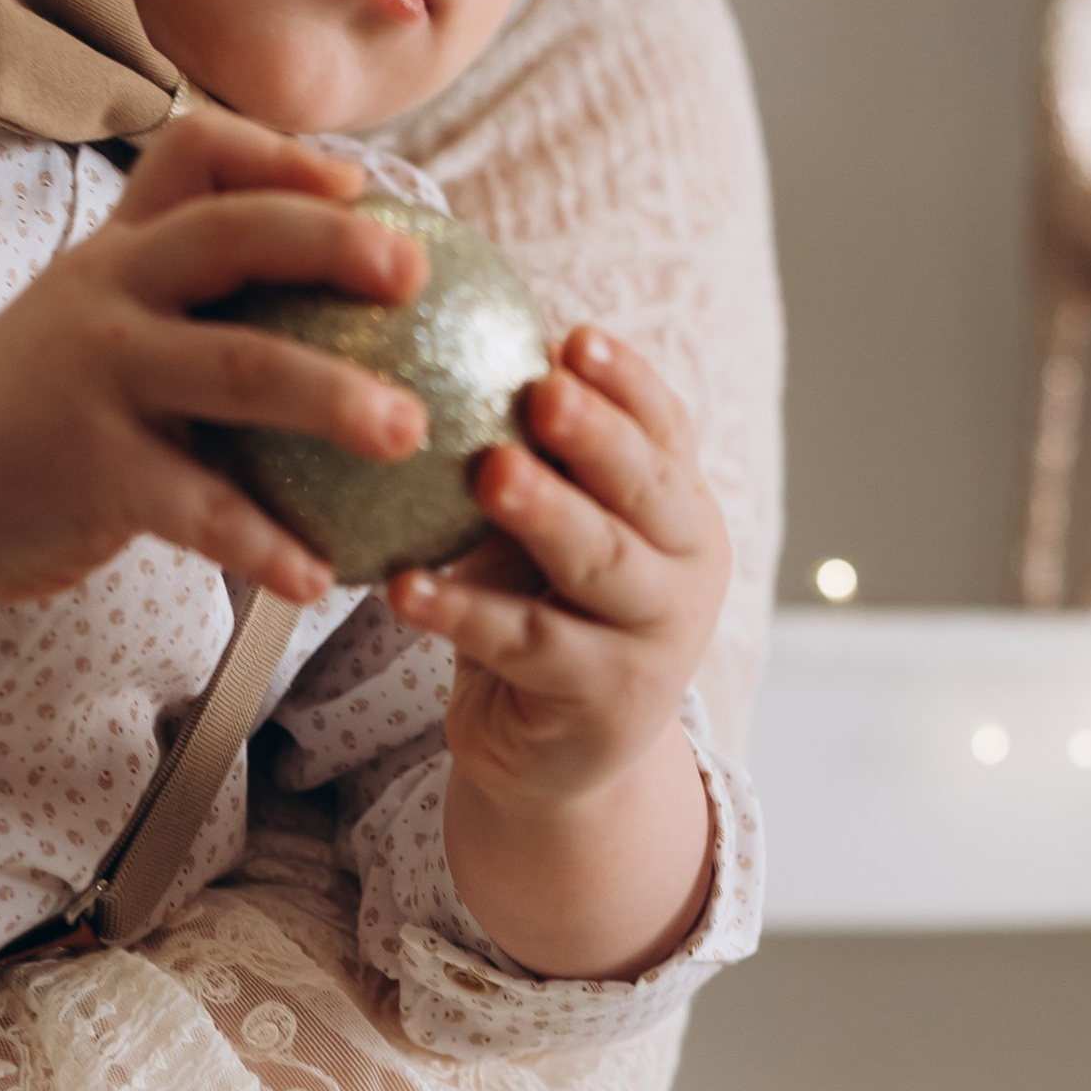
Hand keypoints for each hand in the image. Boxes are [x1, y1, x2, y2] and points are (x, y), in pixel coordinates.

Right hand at [0, 107, 430, 608]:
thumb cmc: (49, 391)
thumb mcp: (104, 305)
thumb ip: (196, 287)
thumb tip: (349, 279)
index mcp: (128, 244)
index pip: (199, 154)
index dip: (283, 156)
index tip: (362, 185)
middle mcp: (114, 289)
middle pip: (231, 236)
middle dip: (330, 243)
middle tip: (416, 273)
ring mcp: (100, 375)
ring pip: (235, 368)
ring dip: (331, 396)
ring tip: (409, 432)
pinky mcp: (92, 468)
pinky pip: (196, 505)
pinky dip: (262, 543)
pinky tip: (318, 577)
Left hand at [387, 327, 726, 978]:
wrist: (555, 754)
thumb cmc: (539, 608)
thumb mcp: (543, 529)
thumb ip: (527, 454)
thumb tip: (443, 336)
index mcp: (679, 505)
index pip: (664, 427)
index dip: (624, 382)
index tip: (571, 337)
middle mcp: (687, 564)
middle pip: (645, 487)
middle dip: (597, 435)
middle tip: (542, 392)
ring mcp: (656, 636)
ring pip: (597, 562)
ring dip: (543, 514)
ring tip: (489, 474)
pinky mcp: (605, 698)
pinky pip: (523, 643)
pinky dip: (462, 611)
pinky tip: (403, 587)